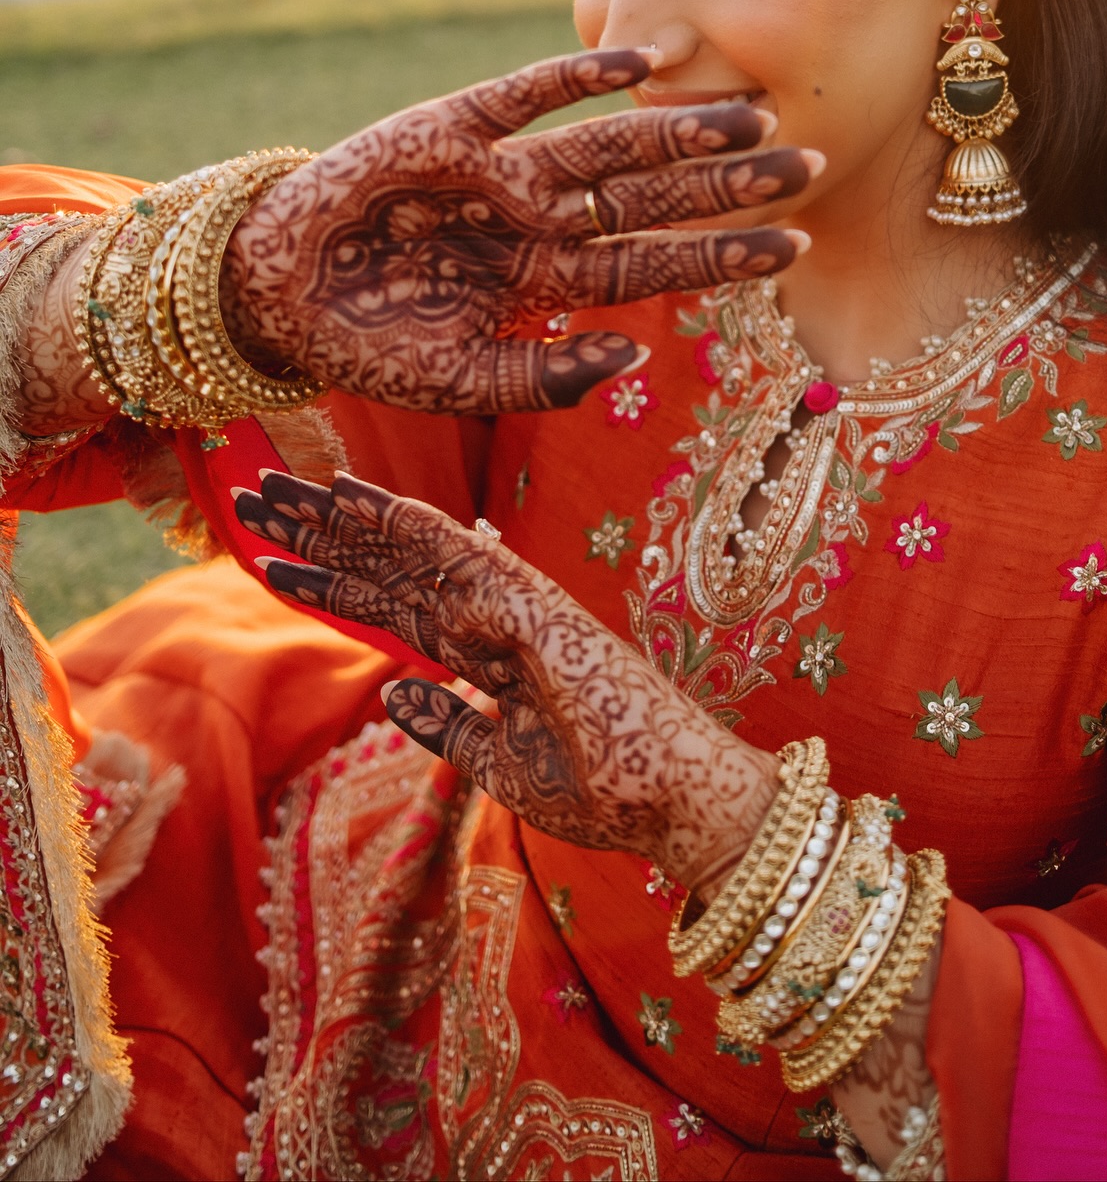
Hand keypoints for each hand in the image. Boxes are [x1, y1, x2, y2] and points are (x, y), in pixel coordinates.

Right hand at [222, 48, 813, 414]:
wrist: (274, 298)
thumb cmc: (371, 346)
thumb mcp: (465, 385)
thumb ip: (549, 378)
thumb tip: (633, 356)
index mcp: (549, 281)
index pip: (657, 264)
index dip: (726, 254)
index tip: (800, 241)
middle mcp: (540, 220)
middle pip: (652, 199)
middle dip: (728, 186)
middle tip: (809, 162)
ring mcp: (500, 172)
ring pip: (607, 146)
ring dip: (676, 131)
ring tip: (749, 117)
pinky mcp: (448, 127)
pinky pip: (523, 96)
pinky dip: (578, 78)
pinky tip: (641, 62)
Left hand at [237, 470, 778, 891]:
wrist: (669, 804)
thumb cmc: (603, 790)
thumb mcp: (500, 766)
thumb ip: (448, 725)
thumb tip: (395, 692)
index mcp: (484, 656)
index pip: (389, 606)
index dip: (329, 577)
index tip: (270, 556)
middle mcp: (492, 619)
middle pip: (387, 567)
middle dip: (320, 534)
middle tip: (254, 497)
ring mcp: (513, 608)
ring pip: (412, 549)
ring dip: (345, 518)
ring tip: (283, 486)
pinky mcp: (533, 609)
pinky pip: (461, 556)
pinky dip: (407, 524)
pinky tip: (358, 498)